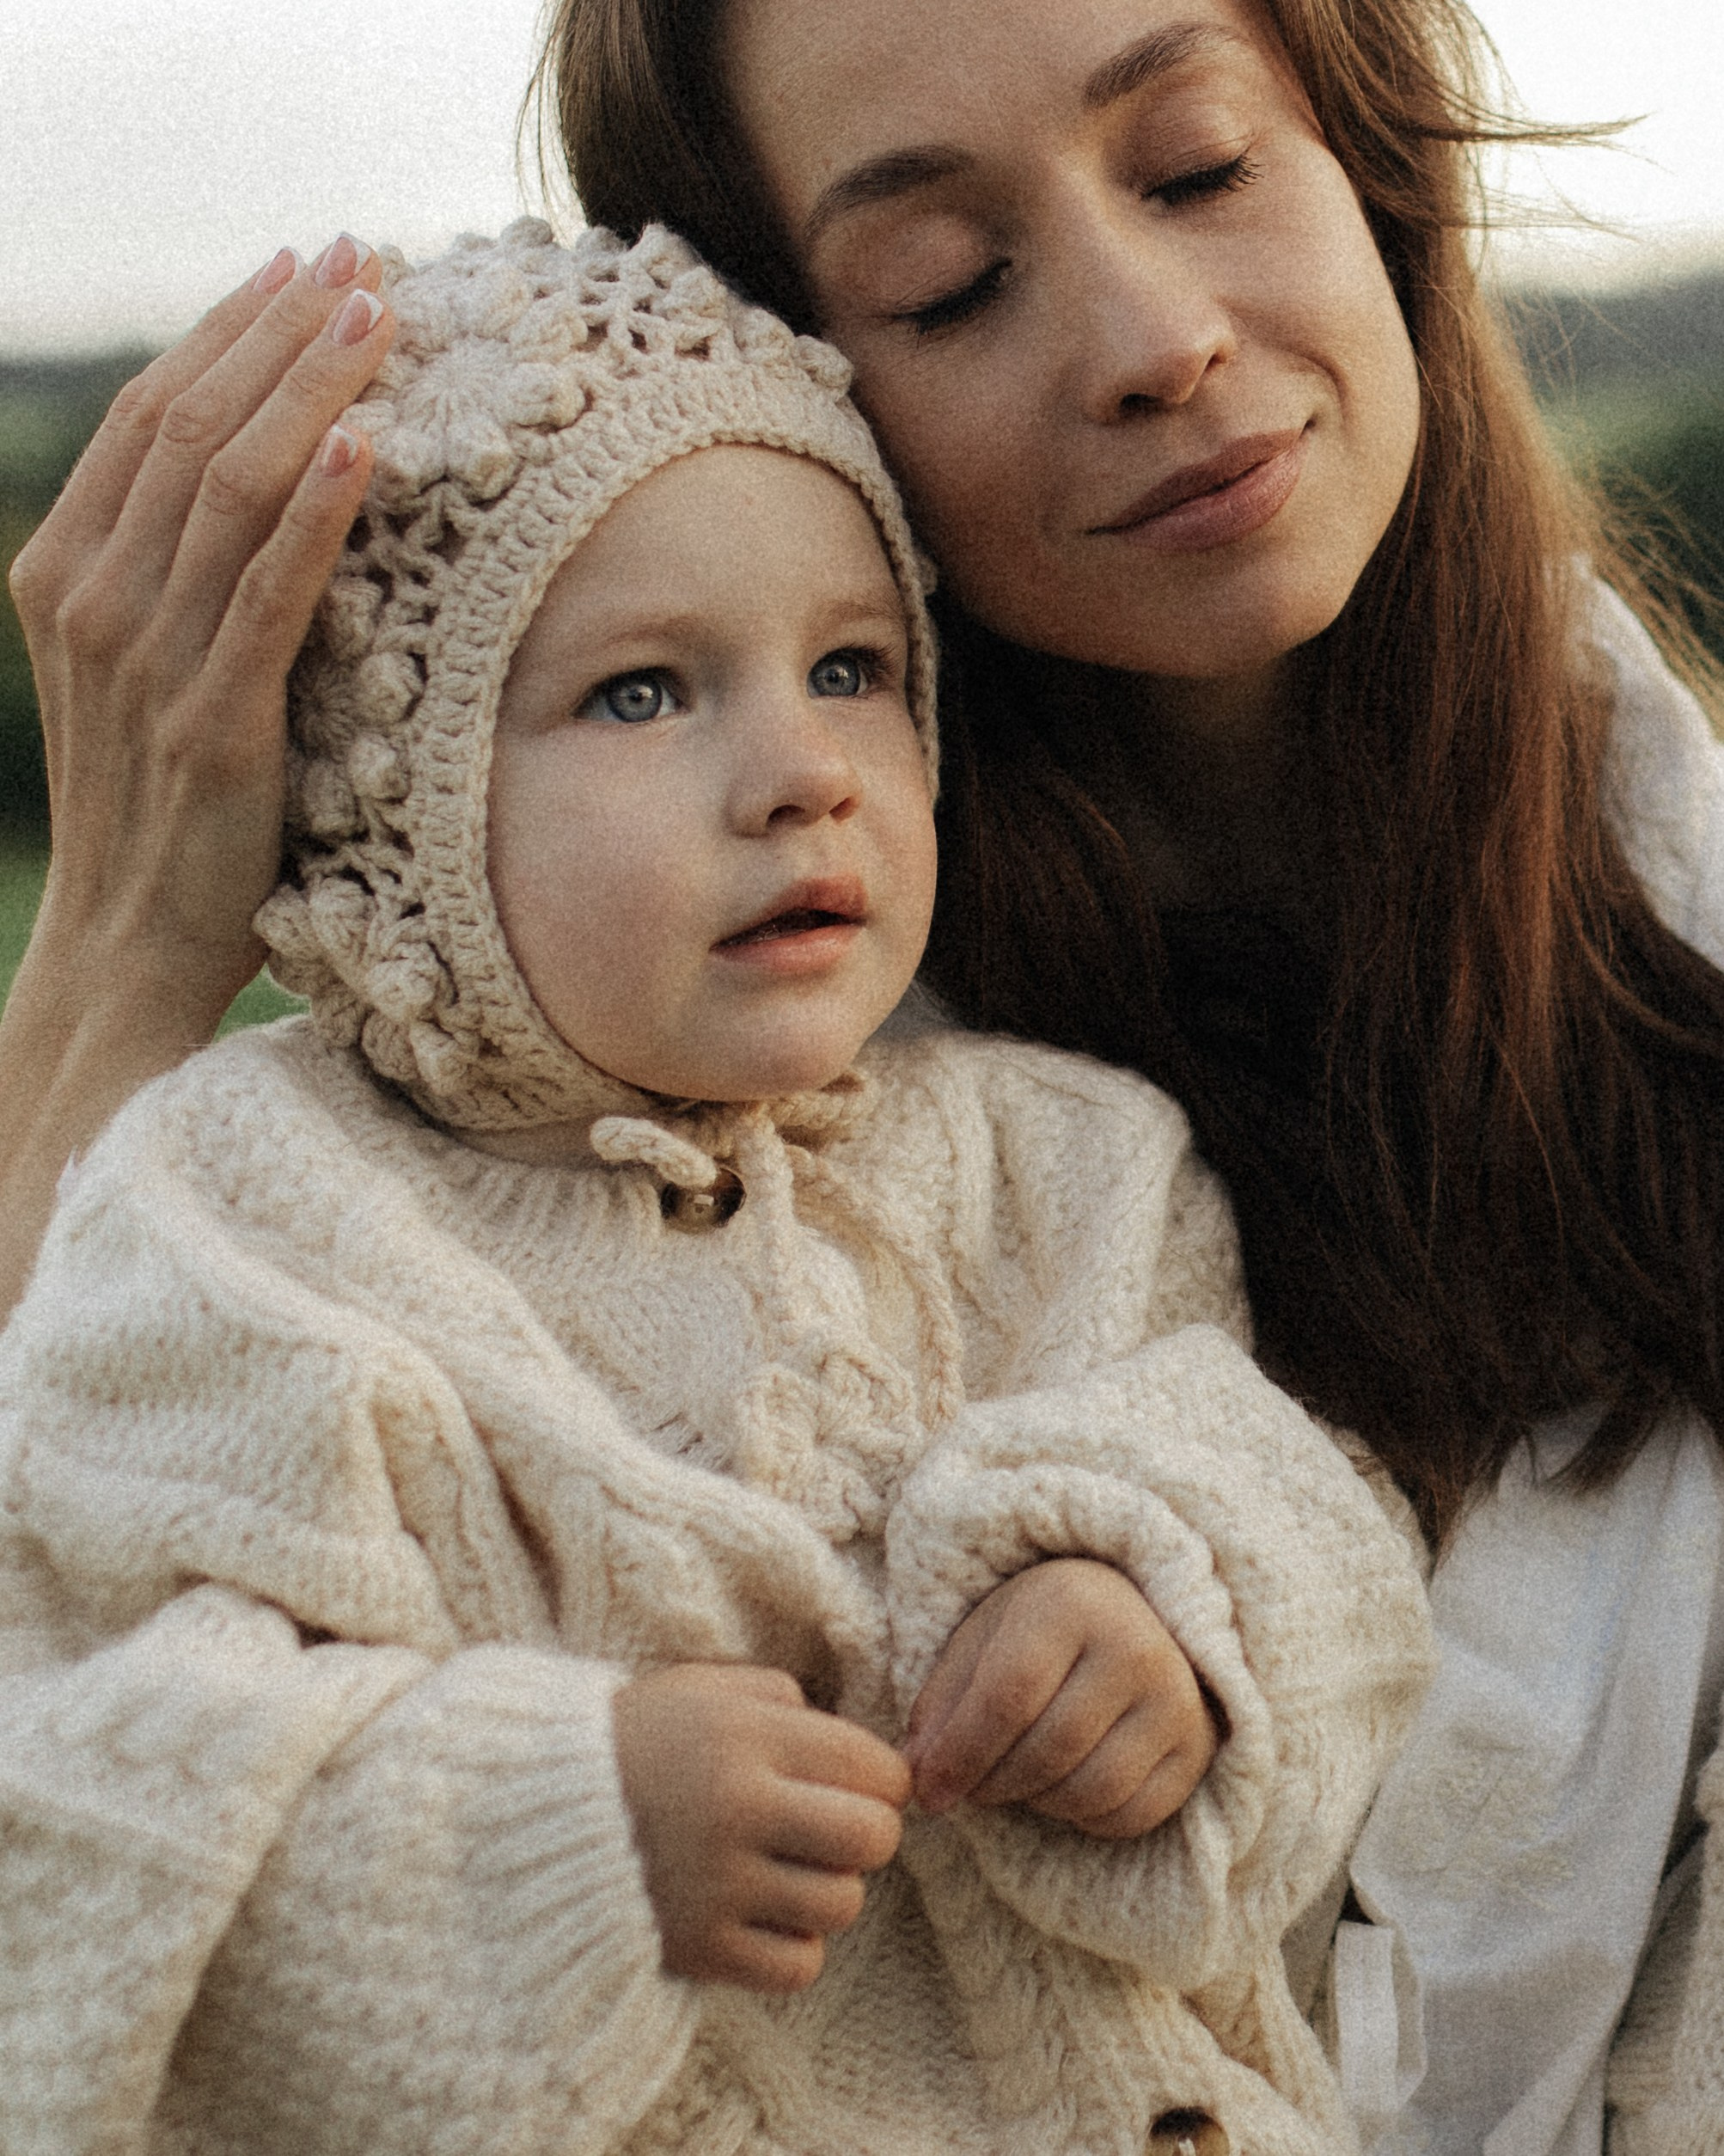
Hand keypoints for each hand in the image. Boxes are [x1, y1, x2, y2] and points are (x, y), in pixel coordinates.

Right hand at [7, 235, 391, 1038]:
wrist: (126, 946)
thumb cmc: (162, 810)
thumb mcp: (150, 671)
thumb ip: (183, 578)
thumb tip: (282, 482)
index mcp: (65, 571)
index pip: (151, 415)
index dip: (230, 329)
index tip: (307, 265)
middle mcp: (89, 598)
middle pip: (189, 424)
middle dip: (280, 329)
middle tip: (365, 257)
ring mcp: (144, 659)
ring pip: (229, 488)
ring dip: (310, 388)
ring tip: (383, 312)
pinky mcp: (213, 724)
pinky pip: (266, 595)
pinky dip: (316, 513)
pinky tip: (365, 445)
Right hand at [612, 1663, 910, 1992]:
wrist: (532, 1813)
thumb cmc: (634, 1742)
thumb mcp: (701, 1689)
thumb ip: (780, 1698)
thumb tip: (850, 1741)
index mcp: (745, 1736)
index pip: (873, 1766)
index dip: (883, 1778)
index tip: (863, 1784)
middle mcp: (739, 1808)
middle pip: (873, 1838)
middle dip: (868, 1833)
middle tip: (835, 1830)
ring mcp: (719, 1885)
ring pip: (842, 1905)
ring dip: (828, 1890)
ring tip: (789, 1871)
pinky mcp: (701, 1948)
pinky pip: (799, 1966)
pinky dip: (793, 1946)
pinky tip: (763, 1915)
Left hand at [904, 1557, 1218, 1838]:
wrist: (1132, 1617)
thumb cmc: (1040, 1629)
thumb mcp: (983, 1639)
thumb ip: (943, 1702)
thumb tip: (919, 1776)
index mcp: (1072, 1603)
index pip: (1008, 1697)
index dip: (960, 1754)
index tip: (928, 1792)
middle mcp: (1135, 1646)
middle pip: (1048, 1750)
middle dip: (993, 1783)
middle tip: (968, 1787)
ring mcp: (1176, 1699)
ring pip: (1090, 1790)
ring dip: (1037, 1802)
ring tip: (1015, 1779)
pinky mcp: (1196, 1747)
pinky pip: (1130, 1814)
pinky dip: (1084, 1817)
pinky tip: (1063, 1786)